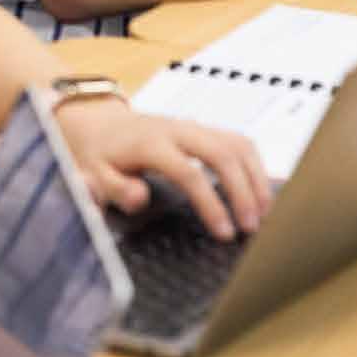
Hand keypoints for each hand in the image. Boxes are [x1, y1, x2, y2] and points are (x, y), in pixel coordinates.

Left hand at [55, 98, 271, 240]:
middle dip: (243, 191)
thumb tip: (141, 198)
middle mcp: (177, 130)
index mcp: (149, 143)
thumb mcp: (92, 174)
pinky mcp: (204, 128)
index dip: (211, 204)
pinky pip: (239, 142)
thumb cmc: (98, 154)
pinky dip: (255, 167)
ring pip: (237, 144)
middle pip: (222, 154)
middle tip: (252, 228)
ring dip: (256, 179)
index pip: (189, 173)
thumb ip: (113, 188)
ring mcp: (193, 126)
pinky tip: (259, 193)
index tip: (225, 233)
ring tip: (264, 215)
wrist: (99, 123)